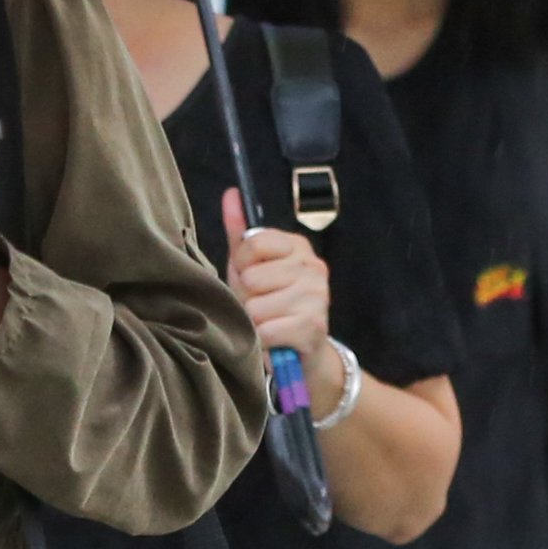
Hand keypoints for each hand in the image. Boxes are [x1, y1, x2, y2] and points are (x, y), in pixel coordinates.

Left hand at [218, 190, 332, 362]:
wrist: (302, 355)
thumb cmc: (270, 305)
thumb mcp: (251, 268)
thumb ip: (240, 234)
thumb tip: (230, 194)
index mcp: (297, 246)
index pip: (253, 244)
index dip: (242, 266)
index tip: (252, 278)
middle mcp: (313, 266)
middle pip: (252, 278)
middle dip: (248, 298)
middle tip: (262, 307)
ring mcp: (317, 296)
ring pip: (256, 307)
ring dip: (255, 322)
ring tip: (269, 323)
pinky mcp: (314, 326)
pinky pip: (266, 331)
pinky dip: (263, 341)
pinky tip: (276, 340)